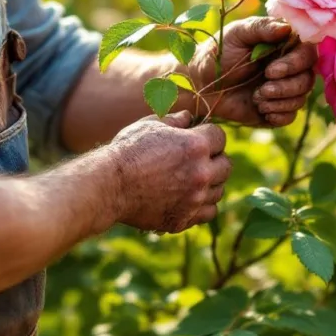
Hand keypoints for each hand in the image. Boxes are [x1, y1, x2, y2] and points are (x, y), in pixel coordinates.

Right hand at [107, 111, 230, 233]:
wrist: (109, 186)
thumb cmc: (128, 151)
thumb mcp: (150, 126)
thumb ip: (174, 120)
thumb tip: (188, 117)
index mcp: (196, 146)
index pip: (220, 137)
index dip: (210, 136)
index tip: (199, 139)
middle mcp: (201, 173)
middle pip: (227, 165)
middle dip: (215, 160)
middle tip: (198, 160)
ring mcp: (195, 199)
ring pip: (219, 191)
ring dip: (211, 184)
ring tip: (192, 179)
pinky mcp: (185, 218)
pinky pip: (208, 213)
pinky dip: (203, 206)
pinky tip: (189, 198)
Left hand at [188, 17, 317, 126]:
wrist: (200, 85)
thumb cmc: (218, 53)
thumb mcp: (237, 34)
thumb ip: (261, 28)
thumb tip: (287, 28)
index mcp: (284, 45)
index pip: (308, 52)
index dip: (296, 63)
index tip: (271, 70)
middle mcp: (289, 67)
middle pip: (308, 78)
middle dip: (287, 86)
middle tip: (262, 88)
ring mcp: (284, 89)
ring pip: (301, 98)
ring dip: (280, 100)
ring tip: (256, 97)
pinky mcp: (276, 109)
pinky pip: (290, 116)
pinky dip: (277, 114)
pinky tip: (260, 108)